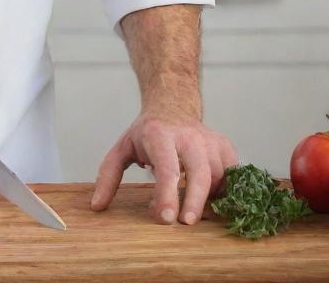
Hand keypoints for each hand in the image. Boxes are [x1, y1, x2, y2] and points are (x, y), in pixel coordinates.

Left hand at [90, 108, 237, 224]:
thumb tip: (96, 206)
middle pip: (200, 173)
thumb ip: (108, 176)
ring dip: (207, 200)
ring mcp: (210, 140)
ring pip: (218, 177)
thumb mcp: (122, 148)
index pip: (167, 168)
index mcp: (159, 135)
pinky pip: (232, 176)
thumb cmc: (147, 132)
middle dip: (195, 201)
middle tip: (185, 223)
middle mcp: (188, 136)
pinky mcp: (225, 146)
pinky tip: (211, 201)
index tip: (166, 219)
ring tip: (191, 210)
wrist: (172, 104)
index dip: (167, 195)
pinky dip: (224, 192)